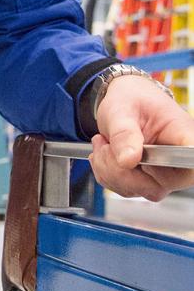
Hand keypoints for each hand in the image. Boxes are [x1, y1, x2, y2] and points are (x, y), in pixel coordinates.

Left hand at [90, 75, 193, 199]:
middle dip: (121, 170)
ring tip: (105, 144)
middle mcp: (179, 159)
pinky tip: (107, 155)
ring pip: (138, 190)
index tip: (149, 160)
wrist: (123, 103)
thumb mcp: (121, 110)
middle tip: (106, 145)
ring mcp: (165, 174)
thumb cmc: (130, 100)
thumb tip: (128, 160)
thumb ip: (124, 133)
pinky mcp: (149, 182)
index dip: (178, 168)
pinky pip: (126, 190)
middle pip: (158, 185)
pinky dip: (108, 175)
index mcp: (183, 135)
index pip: (192, 160)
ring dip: (110, 171)